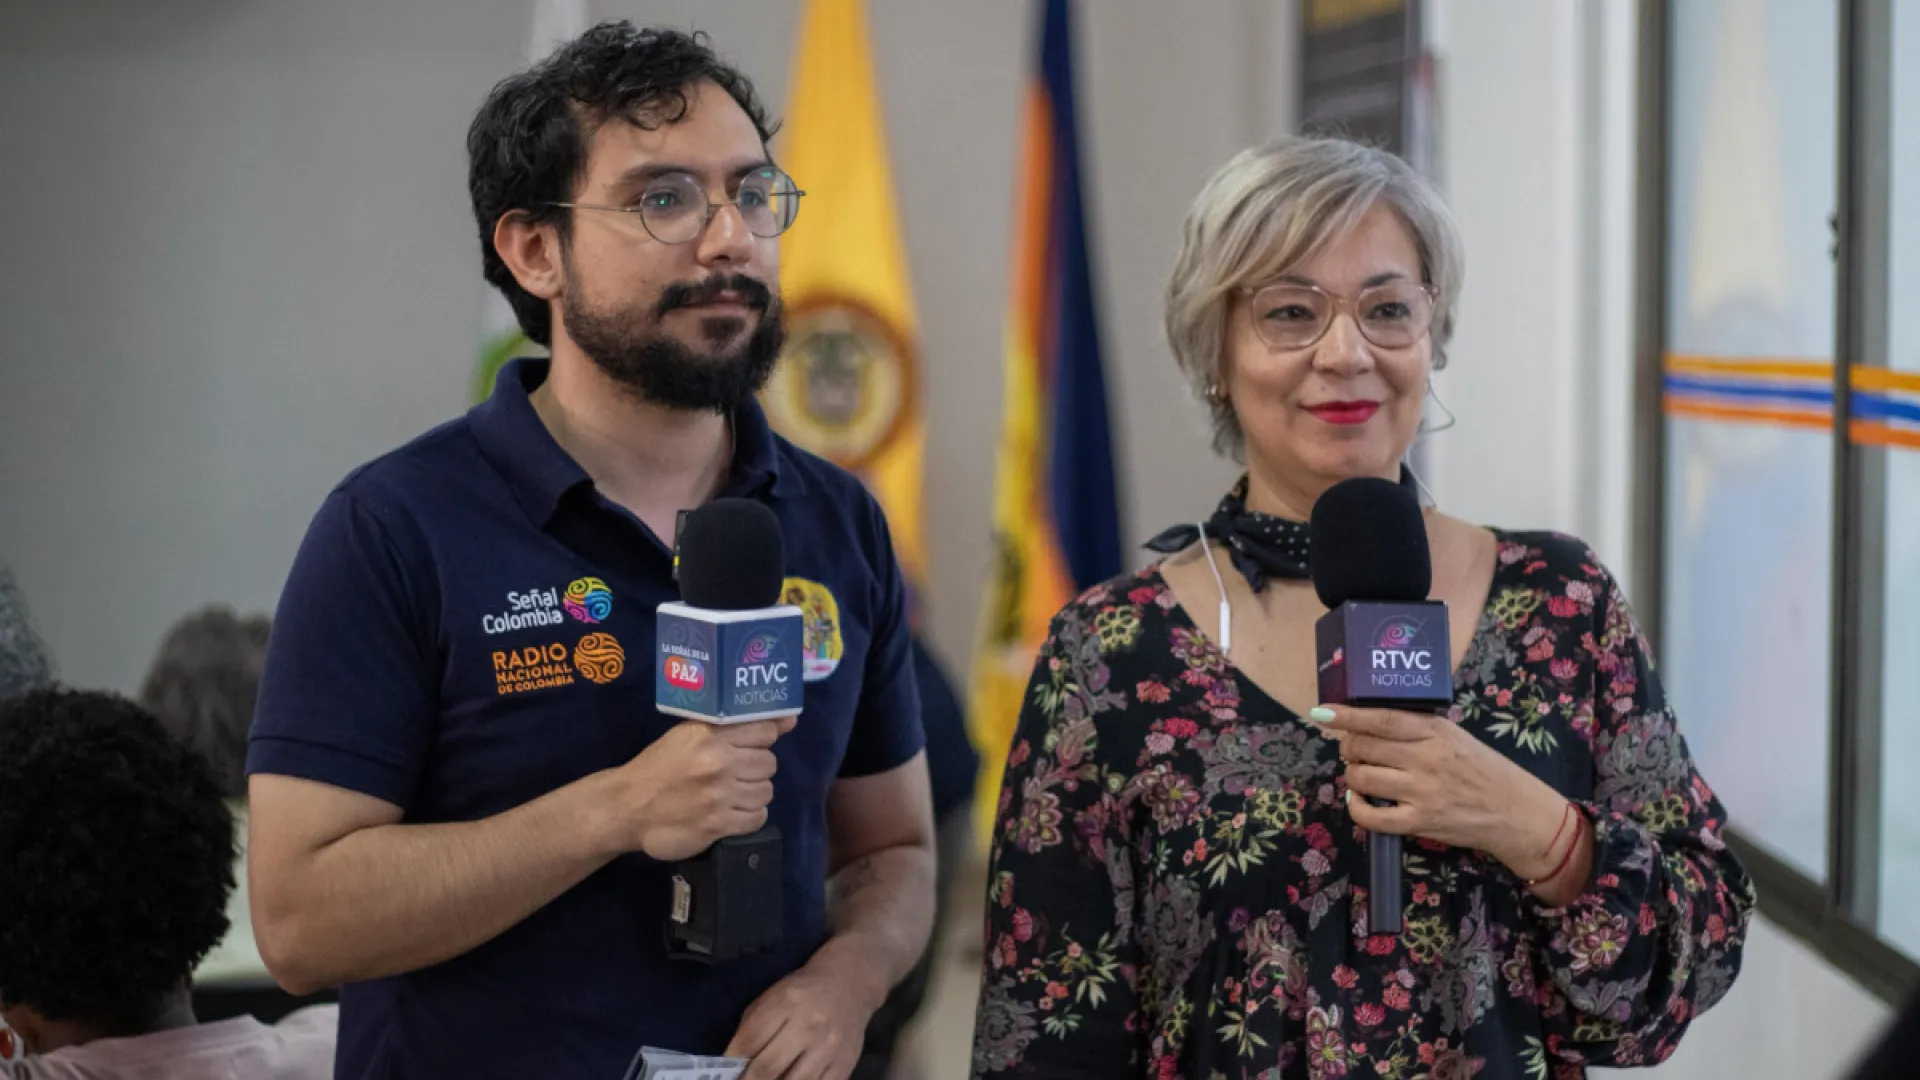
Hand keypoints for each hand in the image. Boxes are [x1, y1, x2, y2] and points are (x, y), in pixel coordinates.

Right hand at [605, 717, 796, 861]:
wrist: (628, 806)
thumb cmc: (661, 766)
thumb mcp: (690, 735)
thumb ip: (736, 725)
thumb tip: (791, 719)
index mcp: (710, 735)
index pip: (766, 731)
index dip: (761, 740)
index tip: (747, 748)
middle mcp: (718, 762)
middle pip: (769, 763)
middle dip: (755, 769)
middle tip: (733, 773)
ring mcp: (719, 795)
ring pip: (766, 791)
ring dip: (752, 794)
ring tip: (729, 794)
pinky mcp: (718, 824)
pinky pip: (757, 818)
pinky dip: (748, 816)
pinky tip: (729, 812)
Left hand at [726, 954, 881, 1079]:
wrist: (850, 983)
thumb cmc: (804, 990)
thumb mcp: (773, 995)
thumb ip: (752, 1026)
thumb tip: (733, 1064)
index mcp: (786, 1002)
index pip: (749, 1041)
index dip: (731, 1063)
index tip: (724, 1073)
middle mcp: (808, 1026)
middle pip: (768, 1068)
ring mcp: (828, 1048)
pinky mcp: (844, 1065)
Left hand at [1315, 705, 1569, 877]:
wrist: (1513, 811)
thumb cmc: (1481, 769)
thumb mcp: (1455, 736)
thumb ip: (1418, 728)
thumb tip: (1371, 721)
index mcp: (1435, 732)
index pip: (1382, 719)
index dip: (1347, 715)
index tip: (1322, 712)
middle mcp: (1427, 759)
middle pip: (1364, 747)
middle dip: (1349, 747)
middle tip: (1354, 750)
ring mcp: (1422, 792)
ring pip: (1362, 778)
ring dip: (1352, 775)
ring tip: (1362, 775)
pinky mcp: (1420, 822)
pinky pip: (1371, 816)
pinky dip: (1357, 806)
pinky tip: (1360, 799)